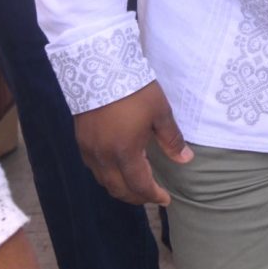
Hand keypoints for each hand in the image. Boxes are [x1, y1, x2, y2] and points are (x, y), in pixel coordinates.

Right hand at [74, 82, 189, 207]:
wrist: (100, 69)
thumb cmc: (135, 91)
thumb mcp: (160, 113)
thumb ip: (172, 140)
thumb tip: (186, 159)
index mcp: (124, 153)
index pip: (139, 186)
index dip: (153, 196)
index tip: (165, 199)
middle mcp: (103, 158)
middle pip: (119, 189)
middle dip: (137, 197)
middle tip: (153, 195)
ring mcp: (89, 150)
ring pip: (104, 181)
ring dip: (121, 187)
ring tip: (137, 184)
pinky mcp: (82, 141)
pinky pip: (94, 168)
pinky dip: (108, 175)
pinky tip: (118, 168)